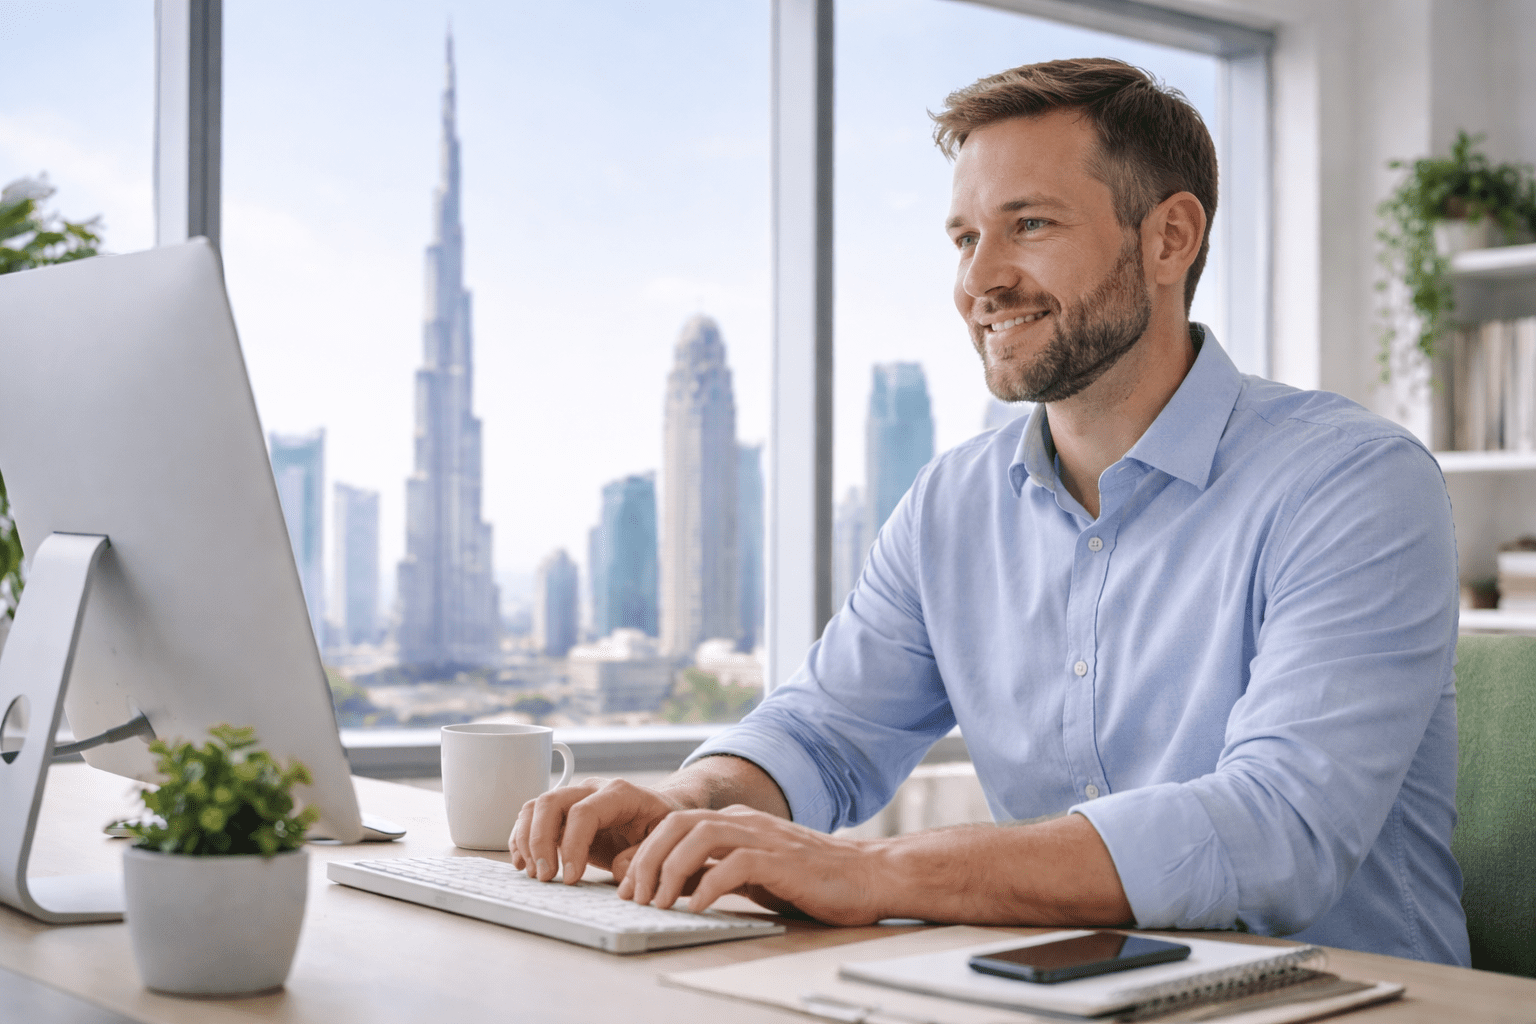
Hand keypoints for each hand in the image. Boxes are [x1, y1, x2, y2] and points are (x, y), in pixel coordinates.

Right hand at [510, 778, 682, 884]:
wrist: (658, 812)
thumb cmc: (661, 824)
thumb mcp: (664, 839)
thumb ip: (644, 854)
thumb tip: (621, 870)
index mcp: (619, 793)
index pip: (584, 812)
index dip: (573, 846)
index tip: (571, 877)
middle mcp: (591, 789)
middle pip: (551, 803)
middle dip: (540, 842)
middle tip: (545, 877)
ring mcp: (573, 798)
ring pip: (535, 807)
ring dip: (526, 840)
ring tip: (533, 873)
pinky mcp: (561, 813)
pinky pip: (531, 817)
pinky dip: (521, 838)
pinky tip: (523, 863)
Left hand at [615, 804, 885, 925]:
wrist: (869, 875)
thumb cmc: (810, 879)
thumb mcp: (751, 876)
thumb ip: (712, 874)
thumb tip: (667, 887)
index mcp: (734, 822)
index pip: (672, 825)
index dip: (641, 854)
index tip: (625, 888)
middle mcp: (744, 822)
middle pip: (676, 824)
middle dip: (645, 860)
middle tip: (632, 898)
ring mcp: (763, 837)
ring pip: (699, 836)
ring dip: (670, 869)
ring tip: (658, 904)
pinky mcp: (782, 860)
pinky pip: (735, 864)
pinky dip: (709, 885)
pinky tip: (698, 907)